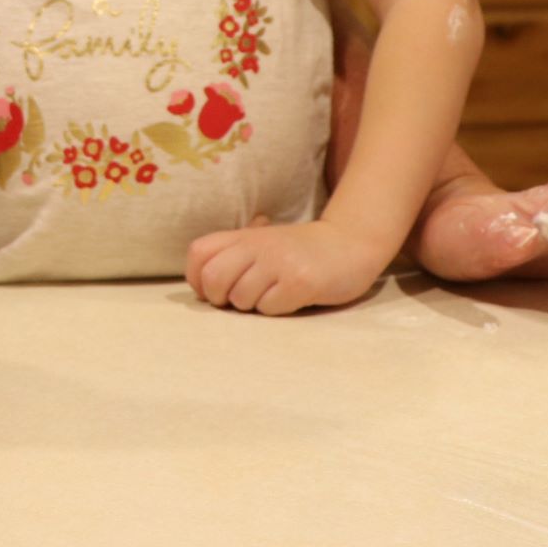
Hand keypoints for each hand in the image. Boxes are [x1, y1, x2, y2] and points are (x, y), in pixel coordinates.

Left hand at [186, 217, 391, 314]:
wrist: (350, 244)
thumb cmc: (300, 251)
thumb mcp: (263, 242)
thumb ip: (234, 254)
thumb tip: (199, 281)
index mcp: (244, 236)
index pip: (198, 253)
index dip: (197, 279)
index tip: (214, 291)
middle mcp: (258, 246)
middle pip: (213, 279)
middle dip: (220, 298)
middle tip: (240, 299)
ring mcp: (279, 263)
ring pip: (240, 298)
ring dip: (252, 306)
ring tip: (272, 295)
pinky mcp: (301, 282)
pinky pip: (269, 308)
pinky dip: (276, 310)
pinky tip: (291, 299)